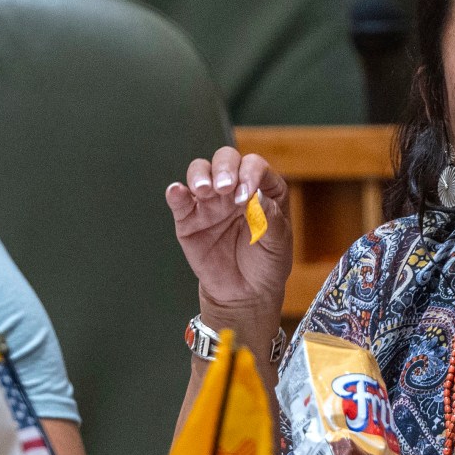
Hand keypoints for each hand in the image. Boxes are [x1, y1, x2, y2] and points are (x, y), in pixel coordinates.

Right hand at [167, 147, 292, 330]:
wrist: (244, 294)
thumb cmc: (266, 264)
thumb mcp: (278, 243)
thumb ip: (270, 218)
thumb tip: (258, 195)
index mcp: (262, 188)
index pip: (254, 166)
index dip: (250, 174)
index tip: (247, 195)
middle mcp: (234, 189)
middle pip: (225, 160)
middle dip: (224, 168)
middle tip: (225, 188)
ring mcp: (210, 202)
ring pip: (200, 172)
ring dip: (200, 175)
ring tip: (205, 191)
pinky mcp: (189, 219)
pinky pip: (180, 200)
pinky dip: (176, 193)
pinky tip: (177, 192)